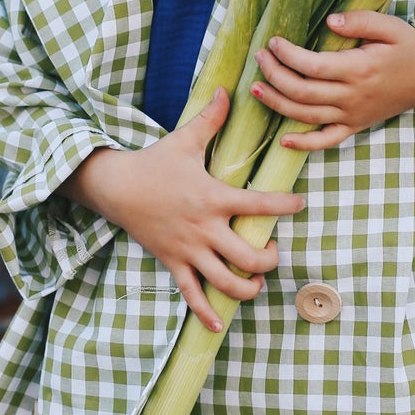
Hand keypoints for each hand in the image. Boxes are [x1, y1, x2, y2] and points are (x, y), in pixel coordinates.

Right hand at [59, 87, 305, 333]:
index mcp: (213, 197)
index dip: (286, 206)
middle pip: (250, 258)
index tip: (300, 204)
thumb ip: (211, 118)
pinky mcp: (173, 263)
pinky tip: (220, 326)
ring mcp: (189, 250)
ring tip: (256, 279)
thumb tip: (229, 89)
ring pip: (226, 283)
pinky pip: (192, 296)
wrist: (115, 187)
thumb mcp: (184, 139)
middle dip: (270, 260)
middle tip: (274, 249)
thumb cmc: (154, 163)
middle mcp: (205, 229)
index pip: (260, 204)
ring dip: (248, 288)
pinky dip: (207, 314)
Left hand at [250, 9, 414, 149]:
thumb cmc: (411, 48)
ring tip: (256, 88)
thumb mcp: (391, 26)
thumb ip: (360, 21)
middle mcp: (352, 96)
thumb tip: (329, 21)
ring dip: (276, 104)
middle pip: (301, 92)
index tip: (273, 42)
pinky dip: (304, 144)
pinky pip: (326, 141)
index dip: (287, 55)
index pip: (312, 66)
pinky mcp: (355, 126)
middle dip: (274, 75)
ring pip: (305, 116)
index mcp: (358, 69)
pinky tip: (282, 140)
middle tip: (259, 58)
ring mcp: (352, 115)